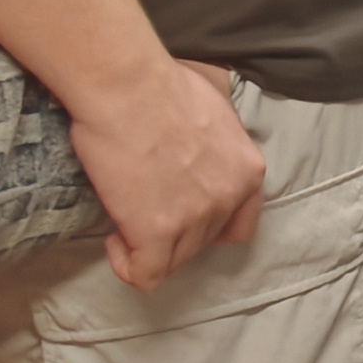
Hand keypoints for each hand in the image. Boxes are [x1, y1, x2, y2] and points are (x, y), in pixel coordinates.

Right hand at [67, 52, 268, 288]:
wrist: (127, 88)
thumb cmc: (163, 86)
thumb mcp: (218, 111)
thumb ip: (220, 144)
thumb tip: (202, 148)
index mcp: (248, 170)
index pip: (239, 224)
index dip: (207, 225)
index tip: (178, 210)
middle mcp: (229, 197)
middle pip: (203, 243)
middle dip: (173, 234)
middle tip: (143, 209)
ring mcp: (195, 218)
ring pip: (175, 262)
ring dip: (148, 248)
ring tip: (125, 220)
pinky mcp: (156, 232)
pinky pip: (146, 275)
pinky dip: (128, 266)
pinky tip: (114, 241)